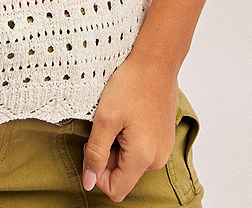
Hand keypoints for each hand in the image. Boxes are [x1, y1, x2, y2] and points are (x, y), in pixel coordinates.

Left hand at [81, 51, 178, 202]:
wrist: (155, 60)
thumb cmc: (132, 84)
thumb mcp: (105, 118)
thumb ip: (95, 153)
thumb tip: (88, 182)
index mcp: (144, 157)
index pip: (116, 190)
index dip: (97, 173)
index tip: (92, 146)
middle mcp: (158, 158)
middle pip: (123, 175)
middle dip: (107, 156)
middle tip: (103, 127)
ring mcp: (163, 147)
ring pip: (131, 162)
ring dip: (118, 145)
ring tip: (117, 118)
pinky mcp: (163, 137)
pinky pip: (141, 149)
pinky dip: (129, 138)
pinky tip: (128, 115)